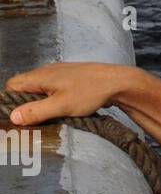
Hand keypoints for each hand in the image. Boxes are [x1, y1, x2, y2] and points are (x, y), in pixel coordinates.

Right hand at [5, 62, 138, 125]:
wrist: (117, 82)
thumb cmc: (90, 92)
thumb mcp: (61, 106)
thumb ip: (36, 111)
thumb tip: (13, 117)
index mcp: (40, 76)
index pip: (12, 86)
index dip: (10, 101)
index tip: (17, 117)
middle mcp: (46, 72)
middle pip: (24, 88)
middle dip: (25, 104)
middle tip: (31, 121)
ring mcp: (58, 74)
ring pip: (39, 89)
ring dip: (40, 103)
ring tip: (47, 117)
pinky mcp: (69, 79)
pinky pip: (52, 89)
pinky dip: (52, 100)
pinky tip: (61, 110)